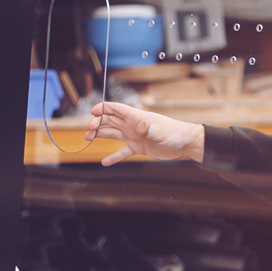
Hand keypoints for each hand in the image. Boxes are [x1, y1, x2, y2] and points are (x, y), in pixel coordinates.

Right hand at [84, 101, 204, 165]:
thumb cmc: (174, 134)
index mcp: (137, 117)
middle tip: (89, 129)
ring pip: (113, 134)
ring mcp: (134, 136)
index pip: (117, 109)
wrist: (184, 144)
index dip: (104, 108)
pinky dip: (114, 157)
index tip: (92, 111)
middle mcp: (133, 125)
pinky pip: (122, 152)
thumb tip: (141, 126)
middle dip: (98, 123)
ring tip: (87, 138)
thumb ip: (149, 129)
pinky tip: (105, 162)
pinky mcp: (138, 148)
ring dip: (100, 135)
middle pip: (111, 121)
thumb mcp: (160, 131)